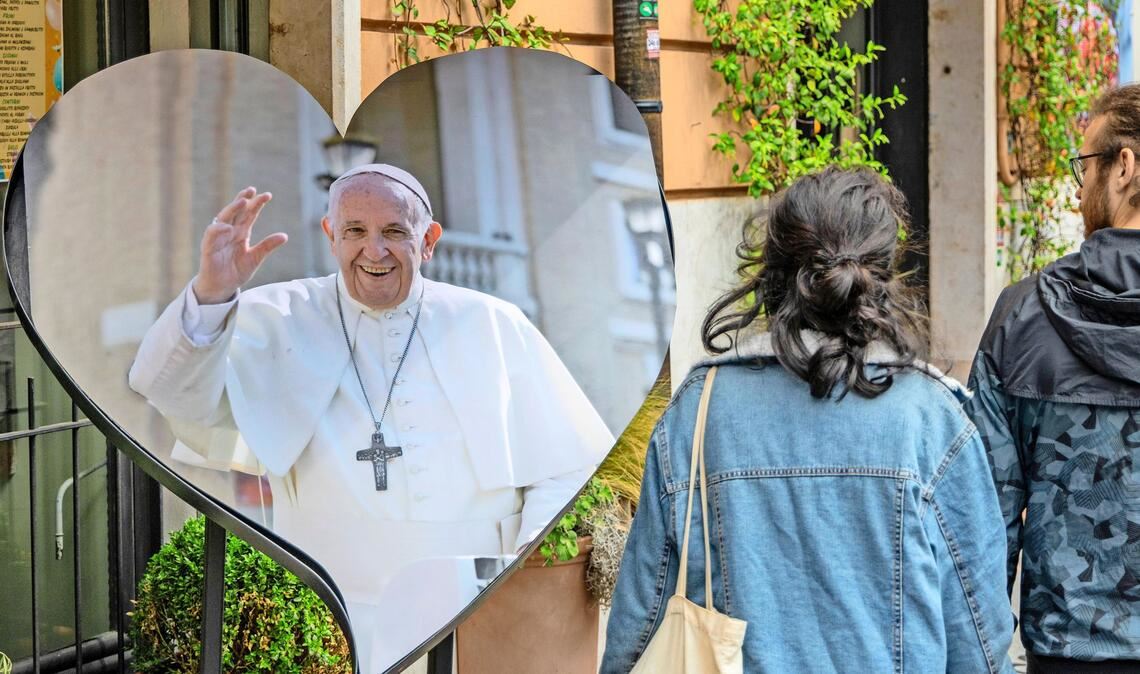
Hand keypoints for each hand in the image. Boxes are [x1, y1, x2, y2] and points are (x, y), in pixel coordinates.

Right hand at [192, 187, 286, 303]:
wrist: (222, 287)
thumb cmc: (236, 270)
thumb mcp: (256, 258)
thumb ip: (267, 246)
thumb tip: (285, 236)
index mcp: (241, 232)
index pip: (249, 214)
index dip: (256, 204)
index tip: (267, 195)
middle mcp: (230, 231)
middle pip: (236, 211)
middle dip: (243, 199)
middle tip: (252, 190)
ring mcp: (218, 238)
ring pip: (223, 218)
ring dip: (232, 209)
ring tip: (242, 202)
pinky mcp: (208, 247)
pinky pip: (211, 235)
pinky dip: (219, 229)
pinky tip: (228, 227)